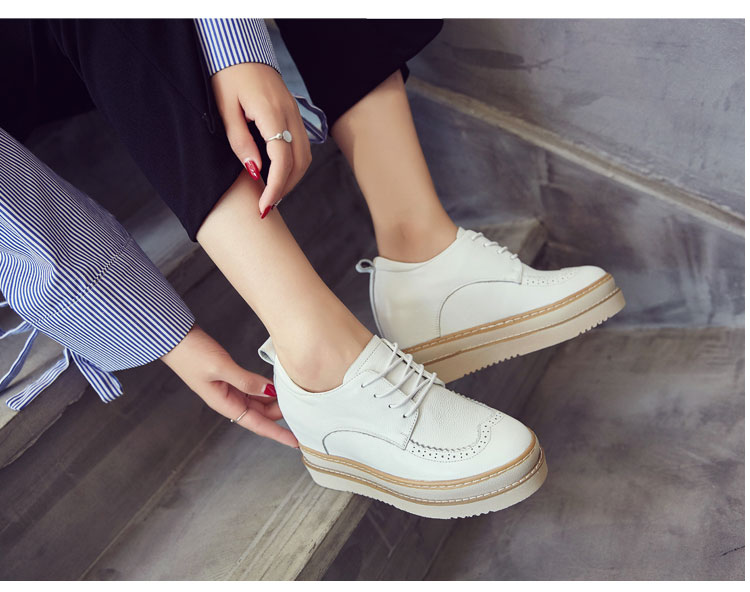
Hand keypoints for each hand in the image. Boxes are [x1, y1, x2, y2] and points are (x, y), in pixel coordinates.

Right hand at [161, 325, 297, 447]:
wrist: (174, 338)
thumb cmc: (191, 353)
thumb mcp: (221, 367)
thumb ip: (246, 380)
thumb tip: (269, 391)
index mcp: (224, 402)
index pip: (256, 423)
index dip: (276, 433)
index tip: (293, 441)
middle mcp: (227, 399)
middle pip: (259, 413)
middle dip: (279, 414)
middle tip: (300, 408)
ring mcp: (227, 388)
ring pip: (256, 400)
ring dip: (273, 400)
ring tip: (292, 397)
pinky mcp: (227, 376)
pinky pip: (251, 388)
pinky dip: (264, 387)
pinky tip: (275, 384)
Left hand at [211, 62, 311, 216]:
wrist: (239, 49)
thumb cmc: (227, 76)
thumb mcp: (225, 109)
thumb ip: (241, 141)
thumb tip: (254, 171)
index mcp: (272, 113)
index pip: (282, 160)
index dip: (275, 188)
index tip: (264, 207)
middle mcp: (290, 115)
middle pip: (299, 162)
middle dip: (285, 188)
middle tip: (266, 206)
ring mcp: (295, 114)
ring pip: (305, 156)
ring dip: (292, 179)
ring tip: (272, 193)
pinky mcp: (294, 114)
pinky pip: (302, 146)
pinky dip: (294, 165)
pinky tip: (278, 174)